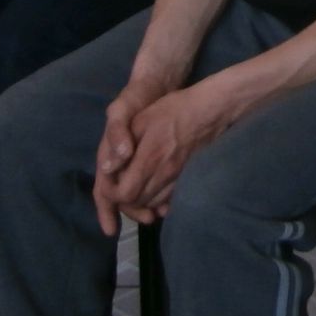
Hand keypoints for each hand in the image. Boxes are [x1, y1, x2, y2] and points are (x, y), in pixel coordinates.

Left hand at [94, 85, 224, 234]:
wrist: (209, 111)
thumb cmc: (172, 110)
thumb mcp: (141, 120)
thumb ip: (121, 145)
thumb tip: (106, 170)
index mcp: (148, 160)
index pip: (125, 194)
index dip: (112, 195)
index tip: (109, 186)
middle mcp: (163, 175)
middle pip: (137, 203)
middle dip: (124, 200)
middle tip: (119, 188)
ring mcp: (178, 179)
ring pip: (153, 204)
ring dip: (140, 202)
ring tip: (134, 190)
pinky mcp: (187, 179)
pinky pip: (169, 200)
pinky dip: (157, 201)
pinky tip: (154, 191)